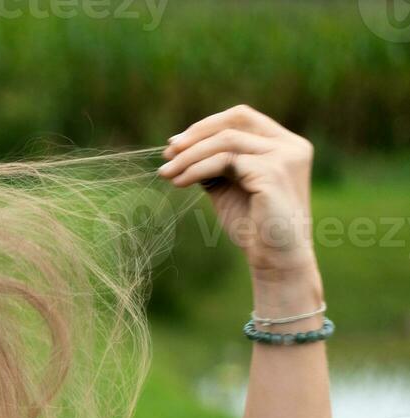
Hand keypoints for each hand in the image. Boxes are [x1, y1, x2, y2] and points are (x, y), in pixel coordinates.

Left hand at [157, 103, 317, 277]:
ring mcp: (285, 157)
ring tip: (166, 173)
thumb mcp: (229, 187)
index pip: (242, 117)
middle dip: (196, 134)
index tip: (176, 144)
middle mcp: (290, 146)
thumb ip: (215, 165)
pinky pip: (225, 161)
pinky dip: (197, 169)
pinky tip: (180, 182)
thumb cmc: (253, 226)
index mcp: (285, 144)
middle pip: (235, 120)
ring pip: (225, 141)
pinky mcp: (272, 172)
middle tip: (167, 153)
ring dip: (189, 155)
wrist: (275, 259)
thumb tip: (179, 148)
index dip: (206, 126)